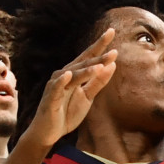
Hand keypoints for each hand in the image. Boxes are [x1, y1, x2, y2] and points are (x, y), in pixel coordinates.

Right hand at [22, 29, 118, 148]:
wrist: (49, 132)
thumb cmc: (66, 112)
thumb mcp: (87, 97)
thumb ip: (98, 82)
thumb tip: (112, 64)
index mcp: (74, 74)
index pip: (89, 56)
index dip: (100, 44)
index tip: (111, 31)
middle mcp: (64, 75)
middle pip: (83, 63)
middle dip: (98, 57)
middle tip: (114, 51)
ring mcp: (56, 86)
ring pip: (73, 75)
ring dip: (86, 70)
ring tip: (100, 65)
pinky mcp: (49, 98)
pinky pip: (56, 88)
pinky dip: (61, 81)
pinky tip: (68, 75)